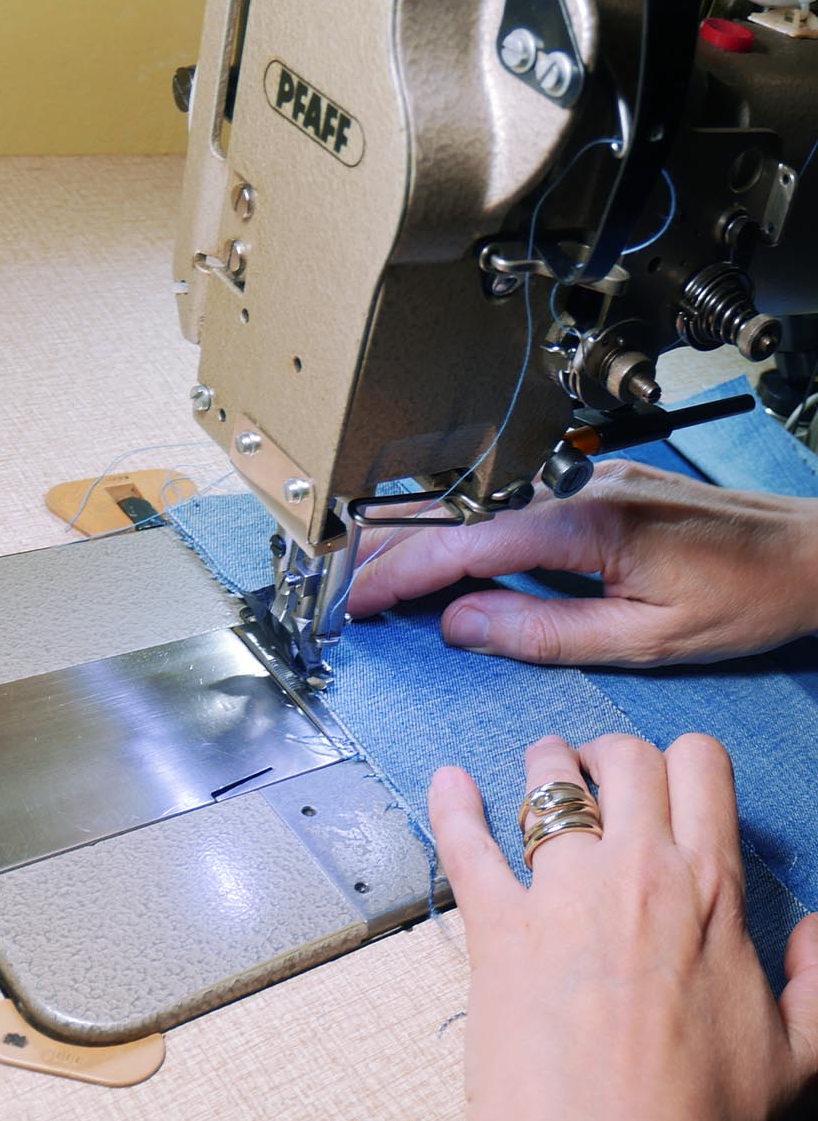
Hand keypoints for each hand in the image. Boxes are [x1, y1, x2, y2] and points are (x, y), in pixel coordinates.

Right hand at [348, 460, 817, 666]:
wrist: (817, 553)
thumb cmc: (750, 598)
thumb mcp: (644, 640)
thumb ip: (544, 632)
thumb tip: (463, 626)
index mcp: (585, 524)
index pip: (464, 547)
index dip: (402, 575)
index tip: (361, 602)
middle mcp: (579, 488)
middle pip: (458, 517)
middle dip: (393, 553)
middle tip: (349, 590)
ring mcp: (589, 480)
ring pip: (481, 509)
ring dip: (426, 542)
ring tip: (381, 578)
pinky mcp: (600, 485)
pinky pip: (513, 507)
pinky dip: (468, 533)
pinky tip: (450, 557)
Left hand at [434, 734, 817, 1120]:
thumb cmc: (704, 1119)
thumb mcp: (803, 1058)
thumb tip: (815, 932)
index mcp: (711, 889)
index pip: (702, 768)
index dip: (687, 760)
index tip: (670, 780)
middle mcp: (635, 870)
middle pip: (625, 759)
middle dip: (614, 754)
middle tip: (600, 773)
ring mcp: (557, 890)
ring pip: (547, 784)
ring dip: (545, 765)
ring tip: (541, 768)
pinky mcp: (493, 923)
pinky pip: (464, 842)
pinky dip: (451, 803)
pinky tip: (448, 780)